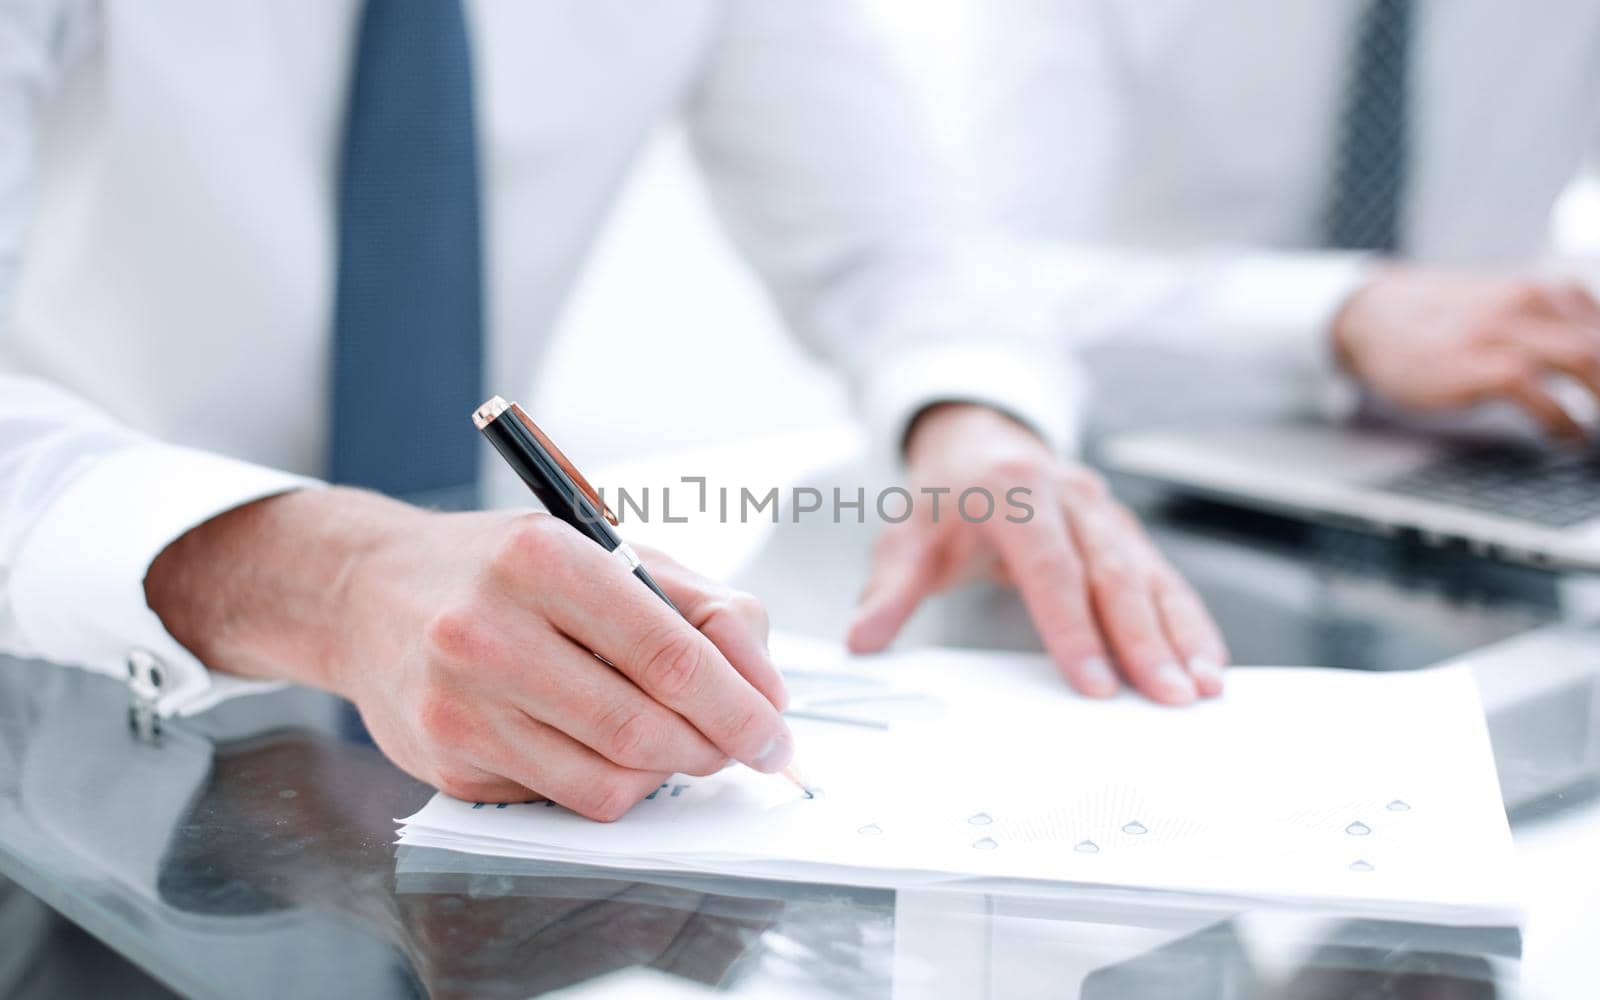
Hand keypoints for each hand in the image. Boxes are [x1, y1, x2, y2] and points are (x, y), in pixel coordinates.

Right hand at [146, 488, 791, 820]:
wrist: (371, 594)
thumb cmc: (509, 569)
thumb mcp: (610, 550)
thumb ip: (703, 606)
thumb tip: (766, 689)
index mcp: (542, 557)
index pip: (668, 652)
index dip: (739, 703)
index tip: (776, 730)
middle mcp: (488, 630)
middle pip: (642, 726)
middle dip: (714, 746)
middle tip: (743, 745)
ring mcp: (459, 703)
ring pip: (608, 778)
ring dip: (667, 771)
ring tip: (677, 740)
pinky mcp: (445, 761)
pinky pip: (564, 798)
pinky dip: (611, 783)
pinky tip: (607, 745)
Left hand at [847, 404, 1227, 703]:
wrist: (979, 442)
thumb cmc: (947, 499)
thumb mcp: (907, 537)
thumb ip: (889, 590)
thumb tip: (863, 639)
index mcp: (1014, 493)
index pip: (1050, 567)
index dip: (1074, 627)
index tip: (1093, 683)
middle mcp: (1071, 497)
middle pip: (1114, 575)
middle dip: (1145, 641)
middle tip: (1169, 697)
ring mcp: (1105, 513)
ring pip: (1151, 576)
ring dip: (1181, 634)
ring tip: (1204, 687)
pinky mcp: (1127, 531)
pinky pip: (1165, 577)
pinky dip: (1191, 621)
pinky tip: (1211, 661)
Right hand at [1333, 267, 1599, 437]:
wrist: (1374, 319)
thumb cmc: (1441, 324)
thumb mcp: (1506, 312)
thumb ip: (1554, 328)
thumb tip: (1594, 369)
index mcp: (1547, 290)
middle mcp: (1530, 300)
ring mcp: (1502, 330)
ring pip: (1585, 359)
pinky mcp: (1477, 363)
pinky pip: (1542, 393)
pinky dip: (1565, 421)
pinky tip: (1567, 436)